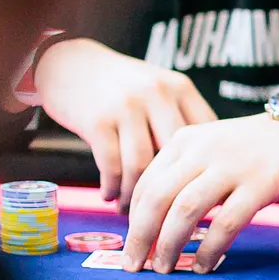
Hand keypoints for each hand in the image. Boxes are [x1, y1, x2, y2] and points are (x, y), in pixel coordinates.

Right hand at [33, 38, 215, 210]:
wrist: (70, 63)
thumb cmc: (123, 86)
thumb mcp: (159, 90)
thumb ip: (179, 119)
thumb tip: (205, 170)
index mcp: (181, 88)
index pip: (207, 135)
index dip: (207, 167)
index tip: (204, 194)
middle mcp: (158, 95)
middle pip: (177, 154)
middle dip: (173, 191)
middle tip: (168, 216)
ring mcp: (127, 107)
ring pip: (142, 166)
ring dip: (137, 196)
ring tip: (134, 212)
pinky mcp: (97, 121)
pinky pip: (112, 166)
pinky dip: (113, 188)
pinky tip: (110, 196)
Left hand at [121, 113, 278, 273]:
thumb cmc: (255, 148)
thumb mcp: (211, 147)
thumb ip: (183, 172)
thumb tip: (150, 219)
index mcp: (187, 140)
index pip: (147, 183)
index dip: (133, 218)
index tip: (132, 244)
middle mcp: (205, 149)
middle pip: (159, 198)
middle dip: (141, 236)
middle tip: (135, 264)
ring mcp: (234, 166)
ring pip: (186, 211)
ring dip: (170, 245)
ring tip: (165, 267)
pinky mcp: (260, 184)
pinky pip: (226, 223)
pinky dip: (209, 249)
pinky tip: (204, 264)